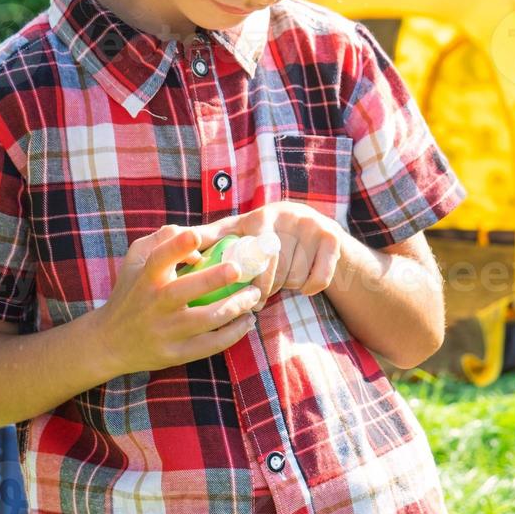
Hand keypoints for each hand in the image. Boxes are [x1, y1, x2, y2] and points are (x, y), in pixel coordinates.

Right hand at [93, 224, 263, 374]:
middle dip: (214, 279)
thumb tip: (195, 238)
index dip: (177, 246)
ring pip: (206, 320)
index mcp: (145, 279)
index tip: (196, 235)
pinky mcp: (174, 355)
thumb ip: (161, 240)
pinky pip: (210, 346)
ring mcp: (165, 332)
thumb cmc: (130, 292)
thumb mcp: (134, 260)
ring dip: (235, 307)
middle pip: (186, 291)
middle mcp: (154, 305)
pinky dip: (233, 334)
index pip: (158, 259)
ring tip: (254, 295)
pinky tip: (247, 322)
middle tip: (239, 269)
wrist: (109, 343)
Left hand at [195, 201, 343, 310]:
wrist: (322, 236)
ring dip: (288, 285)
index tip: (227, 280)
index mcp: (256, 217)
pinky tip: (307, 289)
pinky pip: (318, 276)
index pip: (236, 239)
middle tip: (258, 298)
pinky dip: (312, 287)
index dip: (232, 262)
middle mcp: (282, 215)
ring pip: (293, 273)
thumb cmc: (272, 240)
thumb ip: (216, 238)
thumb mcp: (244, 234)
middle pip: (268, 264)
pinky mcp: (331, 237)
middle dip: (264, 285)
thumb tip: (183, 245)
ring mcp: (308, 224)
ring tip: (282, 285)